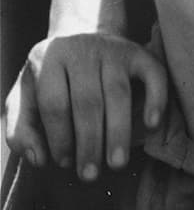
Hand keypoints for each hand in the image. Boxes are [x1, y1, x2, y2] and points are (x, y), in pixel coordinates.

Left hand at [4, 34, 166, 179]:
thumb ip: (21, 131)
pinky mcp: (140, 53)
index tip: (65, 163)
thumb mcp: (26, 99)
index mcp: (46, 59)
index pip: (54, 104)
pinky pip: (153, 77)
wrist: (83, 35)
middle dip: (89, 142)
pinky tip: (151, 125)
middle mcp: (80, 50)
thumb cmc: (54, 79)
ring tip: (117, 163)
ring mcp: (112, 49)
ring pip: (118, 94)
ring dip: (118, 132)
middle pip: (87, 102)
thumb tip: (38, 159)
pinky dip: (156, 100)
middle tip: (91, 174)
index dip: (59, 137)